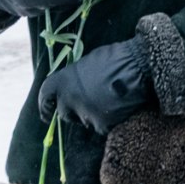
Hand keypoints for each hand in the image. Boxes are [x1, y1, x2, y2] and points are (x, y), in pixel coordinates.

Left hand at [36, 37, 150, 132]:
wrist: (140, 66)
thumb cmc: (115, 57)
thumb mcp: (88, 62)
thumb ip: (75, 78)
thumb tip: (74, 87)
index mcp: (63, 81)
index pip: (45, 97)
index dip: (45, 106)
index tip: (46, 114)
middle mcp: (69, 100)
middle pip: (64, 113)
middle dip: (72, 110)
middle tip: (87, 103)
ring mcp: (86, 114)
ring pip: (84, 120)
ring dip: (92, 114)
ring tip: (108, 101)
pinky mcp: (102, 125)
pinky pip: (102, 126)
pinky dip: (108, 120)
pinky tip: (119, 107)